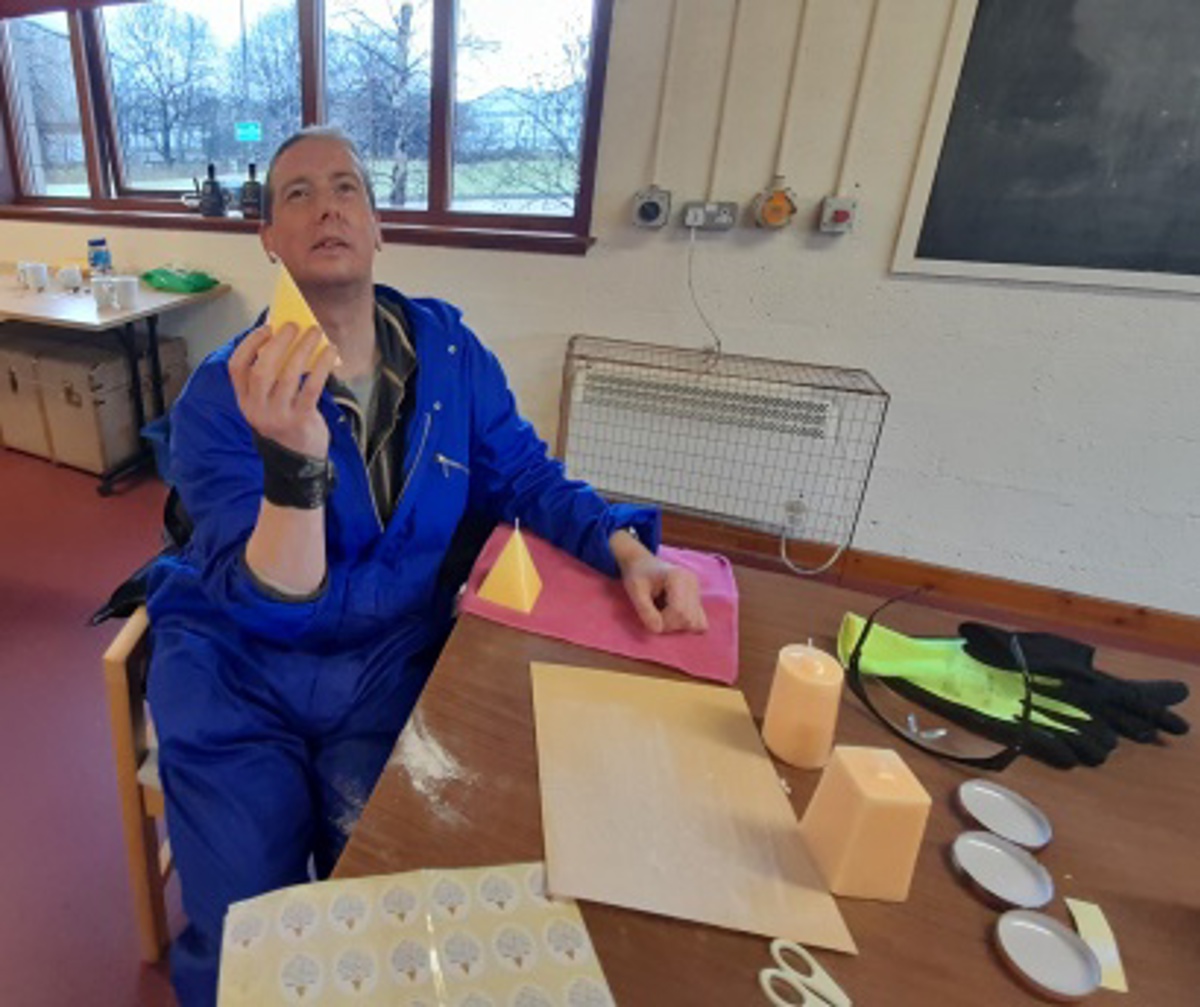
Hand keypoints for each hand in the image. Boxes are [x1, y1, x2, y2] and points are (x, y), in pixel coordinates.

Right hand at [229, 323, 337, 458]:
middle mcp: (257, 408)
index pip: (236, 367)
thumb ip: (272, 375)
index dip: (250, 344)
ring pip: (288, 376)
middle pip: (262, 370)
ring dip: (303, 350)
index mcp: (244, 400)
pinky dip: (321, 366)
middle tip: (293, 325)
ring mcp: (278, 416)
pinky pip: (312, 388)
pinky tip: (330, 352)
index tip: (267, 328)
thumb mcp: (268, 402)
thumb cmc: (285, 421)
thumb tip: (284, 336)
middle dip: (278, 343)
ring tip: (315, 332)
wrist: (297, 461)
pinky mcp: (301, 420)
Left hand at [612, 532, 707, 634]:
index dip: (664, 621)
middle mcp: (693, 582)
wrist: (643, 564)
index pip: (679, 610)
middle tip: (655, 616)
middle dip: (670, 625)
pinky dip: (685, 623)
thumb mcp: (635, 591)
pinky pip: (699, 620)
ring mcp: (697, 590)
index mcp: (678, 577)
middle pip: (689, 618)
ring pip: (696, 622)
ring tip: (663, 613)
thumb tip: (657, 630)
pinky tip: (672, 614)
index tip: (650, 617)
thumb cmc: (637, 575)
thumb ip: (645, 610)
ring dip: (677, 625)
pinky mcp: (698, 597)